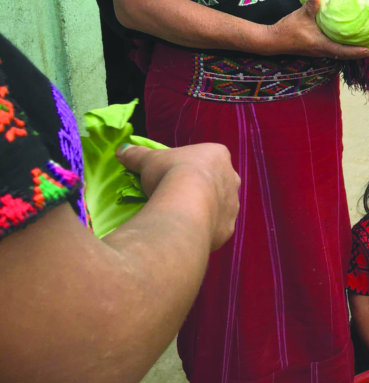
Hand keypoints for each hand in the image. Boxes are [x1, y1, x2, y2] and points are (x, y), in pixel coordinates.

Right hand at [117, 143, 239, 249]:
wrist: (185, 204)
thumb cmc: (170, 173)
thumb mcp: (149, 161)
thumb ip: (137, 155)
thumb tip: (122, 150)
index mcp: (218, 155)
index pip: (206, 159)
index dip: (190, 166)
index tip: (174, 175)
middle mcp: (232, 178)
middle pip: (217, 182)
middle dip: (201, 188)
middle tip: (178, 197)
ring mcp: (233, 204)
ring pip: (220, 206)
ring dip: (205, 210)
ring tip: (181, 216)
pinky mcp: (228, 227)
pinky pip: (216, 228)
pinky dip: (204, 230)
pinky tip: (188, 232)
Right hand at [266, 0, 368, 59]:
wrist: (273, 40)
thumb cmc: (288, 28)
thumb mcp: (300, 15)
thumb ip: (311, 5)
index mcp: (322, 45)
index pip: (344, 51)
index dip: (358, 52)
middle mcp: (323, 51)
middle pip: (346, 55)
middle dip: (360, 53)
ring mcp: (320, 52)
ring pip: (341, 54)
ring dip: (353, 52)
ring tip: (366, 46)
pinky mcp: (317, 49)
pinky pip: (335, 51)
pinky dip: (344, 48)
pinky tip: (348, 41)